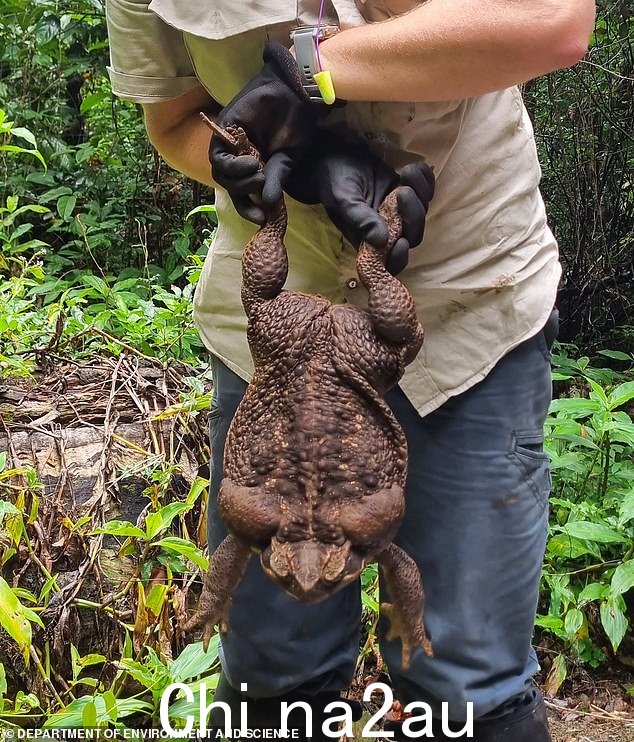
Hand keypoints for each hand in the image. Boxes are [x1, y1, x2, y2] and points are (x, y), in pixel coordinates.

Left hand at [211, 42, 323, 223]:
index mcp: (255, 165)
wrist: (294, 93)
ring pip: (221, 174)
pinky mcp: (224, 130)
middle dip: (244, 194)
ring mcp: (230, 144)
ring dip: (239, 180)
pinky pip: (218, 158)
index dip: (248, 209)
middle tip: (262, 184)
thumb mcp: (288, 159)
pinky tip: (251, 162)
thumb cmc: (297, 124)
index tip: (261, 218)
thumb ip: (276, 179)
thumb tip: (268, 204)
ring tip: (258, 172)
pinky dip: (232, 166)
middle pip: (229, 185)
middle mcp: (240, 157)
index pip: (243, 193)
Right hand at [268, 132, 434, 273]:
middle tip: (402, 191)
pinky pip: (427, 191)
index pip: (391, 261)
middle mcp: (388, 229)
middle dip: (413, 215)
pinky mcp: (408, 191)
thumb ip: (361, 221)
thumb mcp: (344, 201)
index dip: (400, 257)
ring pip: (422, 212)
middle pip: (414, 235)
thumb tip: (381, 241)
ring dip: (420, 192)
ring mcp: (400, 211)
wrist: (336, 157)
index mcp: (370, 240)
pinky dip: (426, 179)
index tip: (401, 241)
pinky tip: (413, 167)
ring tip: (405, 172)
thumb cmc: (335, 182)